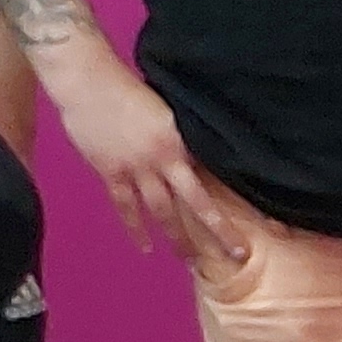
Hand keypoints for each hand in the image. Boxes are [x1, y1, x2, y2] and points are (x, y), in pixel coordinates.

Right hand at [49, 62, 249, 269]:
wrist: (86, 80)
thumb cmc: (127, 88)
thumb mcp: (167, 111)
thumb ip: (182, 138)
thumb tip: (199, 160)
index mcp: (180, 142)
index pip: (213, 177)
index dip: (232, 196)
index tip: (255, 219)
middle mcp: (162, 160)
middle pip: (196, 203)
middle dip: (217, 231)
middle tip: (236, 255)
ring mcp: (135, 168)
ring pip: (162, 211)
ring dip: (178, 238)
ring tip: (192, 261)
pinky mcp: (110, 172)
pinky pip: (126, 207)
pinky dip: (135, 229)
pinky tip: (146, 248)